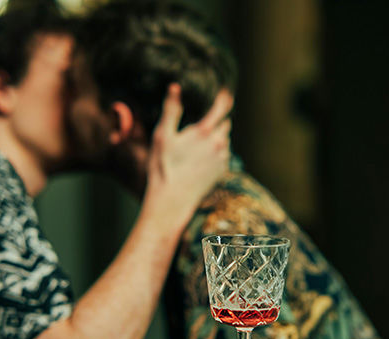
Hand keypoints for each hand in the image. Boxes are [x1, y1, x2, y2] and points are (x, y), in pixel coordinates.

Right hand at [145, 84, 232, 225]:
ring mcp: (223, 158)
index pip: (222, 107)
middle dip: (217, 120)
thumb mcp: (162, 136)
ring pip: (225, 139)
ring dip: (217, 137)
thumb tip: (174, 88)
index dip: (224, 97)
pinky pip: (224, 155)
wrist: (172, 199)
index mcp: (204, 132)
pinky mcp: (222, 171)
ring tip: (198, 144)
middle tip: (202, 124)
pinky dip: (217, 152)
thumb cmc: (164, 167)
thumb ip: (171, 110)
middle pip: (225, 123)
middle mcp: (219, 143)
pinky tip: (200, 159)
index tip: (224, 91)